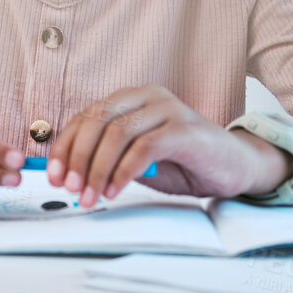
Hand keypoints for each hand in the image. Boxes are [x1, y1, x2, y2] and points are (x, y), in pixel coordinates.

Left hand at [46, 84, 292, 206]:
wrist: (237, 166)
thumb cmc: (187, 163)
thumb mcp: (140, 159)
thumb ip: (110, 158)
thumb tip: (70, 174)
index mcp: (134, 98)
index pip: (87, 116)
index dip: (66, 145)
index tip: (54, 174)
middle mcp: (149, 96)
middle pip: (97, 121)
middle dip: (77, 158)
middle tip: (69, 187)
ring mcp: (168, 109)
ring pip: (117, 134)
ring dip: (97, 169)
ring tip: (90, 196)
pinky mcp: (184, 129)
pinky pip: (143, 148)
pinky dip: (123, 172)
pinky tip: (115, 191)